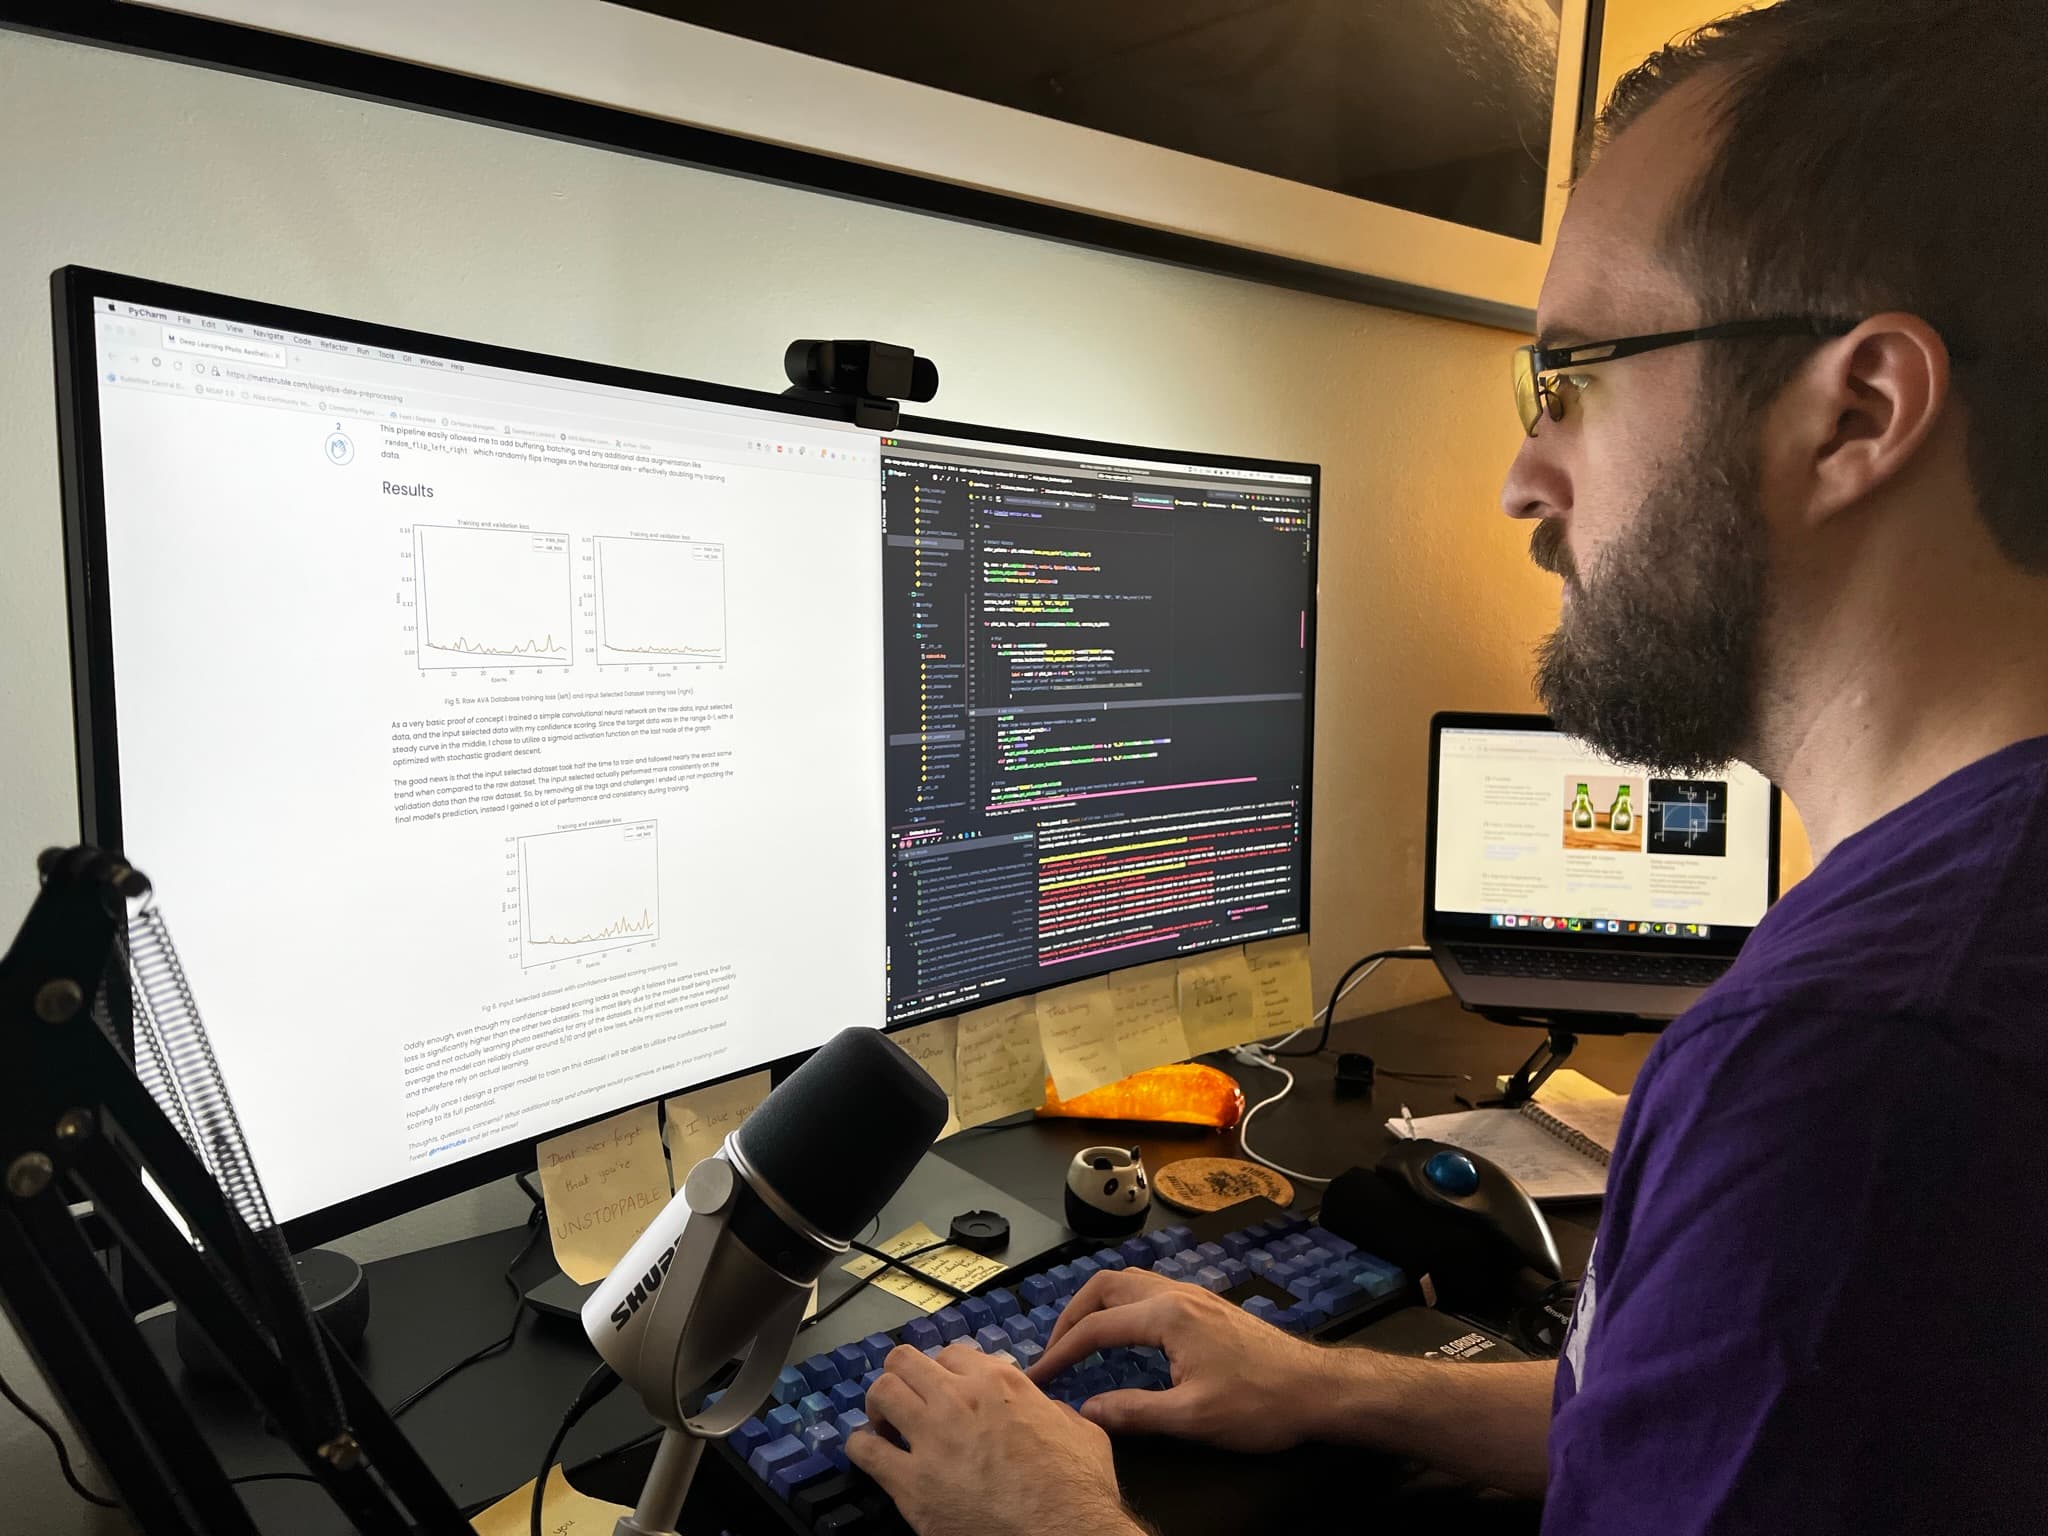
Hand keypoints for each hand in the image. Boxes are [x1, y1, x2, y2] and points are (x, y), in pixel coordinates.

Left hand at [849, 1342, 1142, 1535]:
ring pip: (880, 1394)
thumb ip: (1053, 1409)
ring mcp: (931, 1440)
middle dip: (902, 1377)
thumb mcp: (1081, 1431)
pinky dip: (861, 1447)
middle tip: (906, 1398)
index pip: (951, 1353)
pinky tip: (869, 1453)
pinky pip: (865, 1451)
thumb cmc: (1077, 1489)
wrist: (1064, 1534)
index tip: (943, 1387)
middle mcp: (959, 1401)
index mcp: (1000, 1383)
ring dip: (879, 1406)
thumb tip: (1046, 1409)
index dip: (944, 1370)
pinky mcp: (911, 1484)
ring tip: (885, 1423)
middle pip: (904, 1360)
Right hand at [1027, 1268, 1326, 1450]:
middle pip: (1105, 1286)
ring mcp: (1194, 1296)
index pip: (1097, 1328)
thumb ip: (1133, 1412)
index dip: (1060, 1352)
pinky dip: (1121, 1306)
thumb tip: (1086, 1409)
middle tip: (1053, 1351)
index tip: (1038, 1376)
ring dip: (1096, 1306)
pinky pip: (1149, 1291)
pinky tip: (1123, 1334)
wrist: (1317, 1389)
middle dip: (1071, 1316)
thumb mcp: (1192, 1418)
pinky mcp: (1207, 1307)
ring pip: (1128, 1283)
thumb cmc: (1260, 1403)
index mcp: (1167, 1315)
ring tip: (1079, 1339)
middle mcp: (1177, 1294)